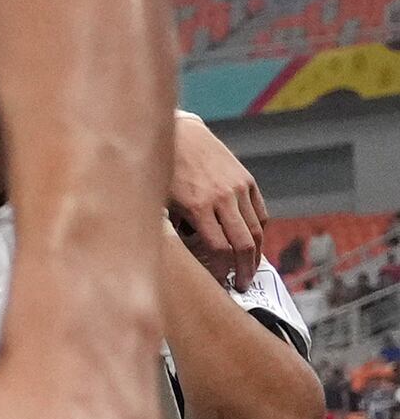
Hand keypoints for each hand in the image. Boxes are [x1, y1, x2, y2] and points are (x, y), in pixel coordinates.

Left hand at [167, 107, 265, 283]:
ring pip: (256, 230)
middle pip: (242, 243)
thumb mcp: (159, 201)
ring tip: (250, 270)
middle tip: (242, 285)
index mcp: (196, 205)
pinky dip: (259, 231)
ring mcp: (238, 187)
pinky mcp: (246, 180)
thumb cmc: (159, 171)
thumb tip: (185, 258)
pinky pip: (260, 212)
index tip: (218, 282)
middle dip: (243, 269)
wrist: (178, 133)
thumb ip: (173, 228)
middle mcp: (222, 197)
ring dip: (256, 255)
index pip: (218, 248)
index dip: (220, 269)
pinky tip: (253, 244)